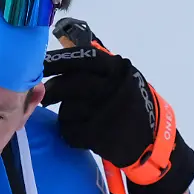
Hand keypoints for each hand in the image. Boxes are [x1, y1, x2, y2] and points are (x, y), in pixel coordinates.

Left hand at [42, 18, 193, 193]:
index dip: (58, 60)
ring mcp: (107, 112)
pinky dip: (69, 132)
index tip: (40, 65)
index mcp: (119, 69)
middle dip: (53, 90)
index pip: (83, 58)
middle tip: (45, 96)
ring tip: (75, 119)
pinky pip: (70, 130)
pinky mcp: (100, 135)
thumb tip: (65, 50)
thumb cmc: (132, 106)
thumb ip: (99, 67)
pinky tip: (79, 134)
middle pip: (71, 84)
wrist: (153, 144)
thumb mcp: (124, 79)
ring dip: (66, 114)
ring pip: (68, 108)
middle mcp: (114, 87)